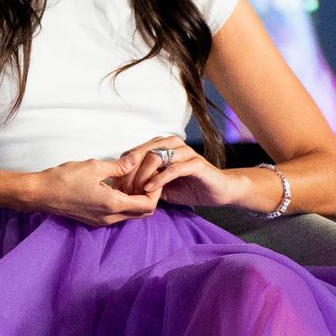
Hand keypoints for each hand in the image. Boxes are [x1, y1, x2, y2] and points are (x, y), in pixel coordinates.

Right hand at [26, 155, 160, 226]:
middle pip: (141, 213)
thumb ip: (119, 166)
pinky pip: (117, 213)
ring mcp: (101, 220)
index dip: (156, 192)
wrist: (39, 194)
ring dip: (134, 199)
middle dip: (148, 196)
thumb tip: (135, 160)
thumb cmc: (63, 179)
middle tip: (145, 178)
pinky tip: (115, 186)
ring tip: (130, 180)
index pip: (147, 206)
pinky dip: (123, 202)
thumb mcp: (93, 167)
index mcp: (112, 204)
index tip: (153, 177)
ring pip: (130, 214)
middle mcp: (109, 217)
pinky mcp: (94, 219)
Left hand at [114, 133, 246, 209]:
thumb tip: (119, 185)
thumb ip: (142, 180)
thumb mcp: (159, 185)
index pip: (133, 153)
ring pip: (156, 158)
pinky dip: (160, 179)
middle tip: (124, 190)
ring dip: (143, 175)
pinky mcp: (196, 163)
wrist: (217, 191)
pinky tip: (150, 188)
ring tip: (137, 191)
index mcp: (161, 146)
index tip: (117, 186)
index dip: (122, 169)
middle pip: (141, 153)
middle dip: (130, 173)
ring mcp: (185, 152)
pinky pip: (174, 168)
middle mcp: (172, 144)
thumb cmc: (186, 187)